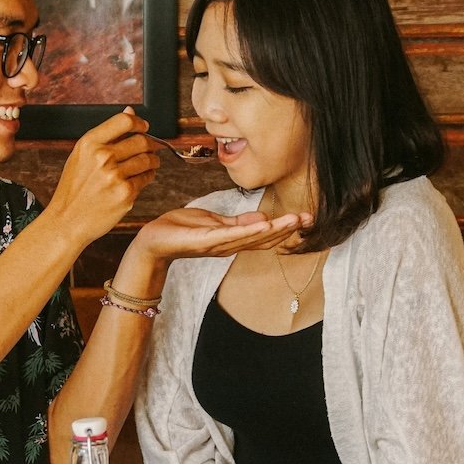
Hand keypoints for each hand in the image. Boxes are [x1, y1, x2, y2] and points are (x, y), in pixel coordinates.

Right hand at [45, 108, 159, 247]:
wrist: (67, 221)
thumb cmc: (74, 189)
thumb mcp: (82, 156)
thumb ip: (107, 134)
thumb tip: (130, 112)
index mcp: (90, 143)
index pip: (124, 122)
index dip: (140, 123)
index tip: (144, 128)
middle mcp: (102, 157)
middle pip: (141, 140)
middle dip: (151, 144)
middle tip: (151, 149)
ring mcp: (115, 176)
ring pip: (148, 160)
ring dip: (153, 161)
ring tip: (150, 164)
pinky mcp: (125, 194)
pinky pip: (146, 179)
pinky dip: (148, 177)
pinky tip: (141, 179)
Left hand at [132, 205, 313, 263]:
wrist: (155, 240)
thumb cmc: (181, 229)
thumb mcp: (215, 222)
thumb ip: (238, 222)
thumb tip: (263, 217)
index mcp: (233, 239)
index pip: (265, 234)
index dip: (285, 227)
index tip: (305, 217)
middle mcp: (230, 245)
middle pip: (265, 238)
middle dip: (288, 229)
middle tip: (309, 218)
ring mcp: (220, 244)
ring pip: (253, 237)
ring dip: (276, 229)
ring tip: (295, 220)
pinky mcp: (207, 240)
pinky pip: (232, 235)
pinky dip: (250, 230)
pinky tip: (266, 223)